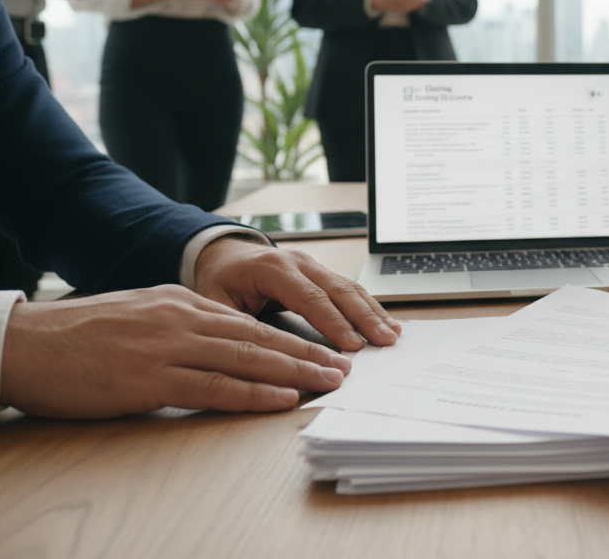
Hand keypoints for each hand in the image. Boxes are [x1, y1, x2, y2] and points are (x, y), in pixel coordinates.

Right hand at [0, 286, 351, 417]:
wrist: (24, 343)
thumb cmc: (77, 336)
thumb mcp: (139, 315)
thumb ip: (179, 324)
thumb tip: (214, 342)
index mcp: (181, 302)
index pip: (249, 322)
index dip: (291, 338)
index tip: (323, 350)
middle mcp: (182, 318)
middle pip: (260, 337)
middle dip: (308, 352)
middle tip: (344, 367)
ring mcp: (168, 347)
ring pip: (247, 359)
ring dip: (295, 372)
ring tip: (330, 382)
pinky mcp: (151, 379)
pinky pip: (214, 388)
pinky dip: (254, 394)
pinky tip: (282, 399)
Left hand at [193, 237, 400, 350]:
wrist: (225, 254)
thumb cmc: (221, 280)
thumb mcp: (215, 302)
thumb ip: (235, 325)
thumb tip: (258, 354)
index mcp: (272, 268)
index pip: (309, 297)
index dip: (333, 322)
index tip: (352, 345)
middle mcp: (298, 262)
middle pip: (338, 290)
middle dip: (364, 317)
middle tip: (384, 340)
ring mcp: (314, 265)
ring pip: (350, 288)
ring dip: (373, 312)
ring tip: (392, 334)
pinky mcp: (322, 273)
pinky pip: (350, 288)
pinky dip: (369, 306)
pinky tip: (385, 321)